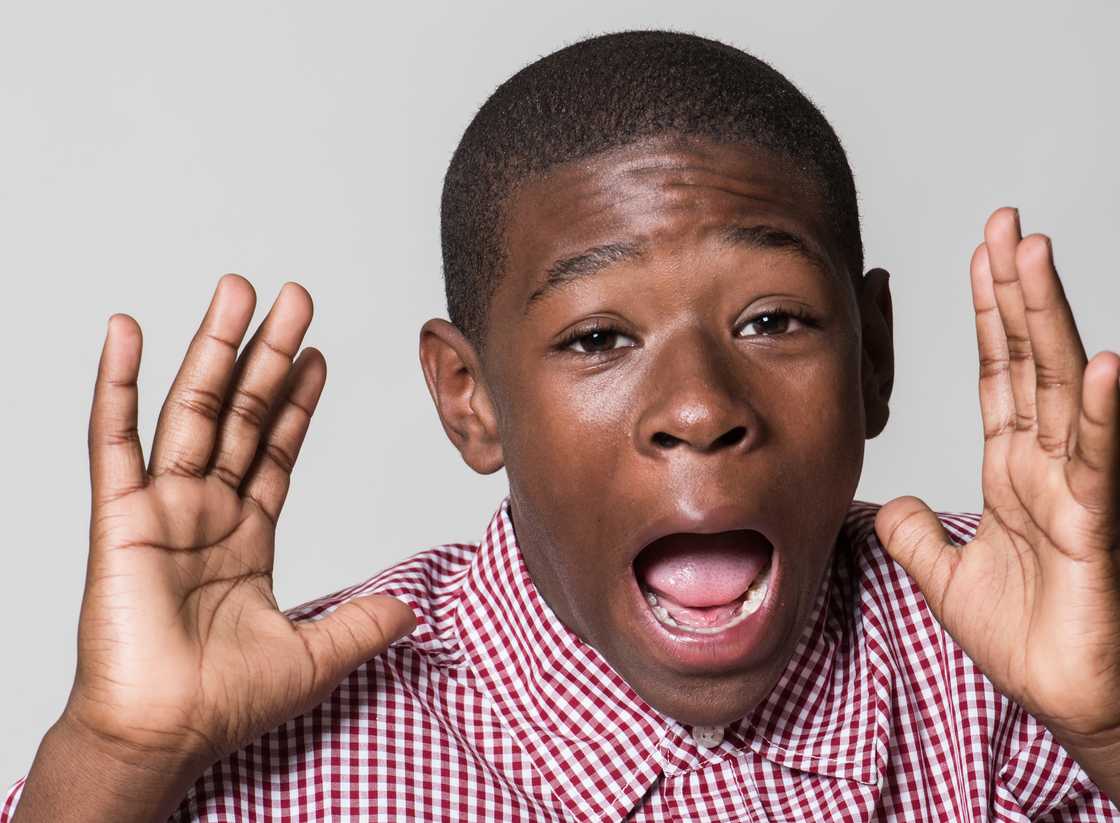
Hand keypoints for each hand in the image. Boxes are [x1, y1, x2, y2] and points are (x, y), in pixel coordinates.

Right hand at [65, 275, 415, 772]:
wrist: (164, 735)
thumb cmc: (223, 703)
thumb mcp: (316, 655)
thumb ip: (364, 624)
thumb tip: (415, 610)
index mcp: (246, 535)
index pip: (278, 448)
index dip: (298, 400)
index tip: (316, 354)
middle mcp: (206, 510)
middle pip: (244, 412)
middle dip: (268, 354)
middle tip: (291, 297)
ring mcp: (162, 506)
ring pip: (194, 409)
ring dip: (215, 348)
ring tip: (237, 292)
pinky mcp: (119, 516)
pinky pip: (115, 439)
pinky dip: (117, 383)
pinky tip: (127, 332)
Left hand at [875, 207, 1119, 741]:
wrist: (1073, 703)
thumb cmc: (1027, 640)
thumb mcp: (948, 577)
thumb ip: (917, 536)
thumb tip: (888, 504)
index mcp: (1014, 468)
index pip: (998, 372)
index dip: (988, 314)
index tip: (980, 255)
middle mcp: (1049, 464)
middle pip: (1029, 359)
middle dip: (1014, 289)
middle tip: (1005, 221)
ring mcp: (1077, 488)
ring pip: (1063, 386)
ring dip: (1049, 319)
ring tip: (1035, 254)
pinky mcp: (1098, 527)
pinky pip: (1101, 460)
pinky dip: (1104, 410)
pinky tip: (1103, 362)